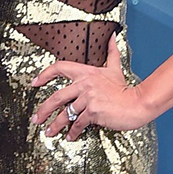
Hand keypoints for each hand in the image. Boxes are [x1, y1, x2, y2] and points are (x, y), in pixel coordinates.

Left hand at [31, 40, 150, 138]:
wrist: (137, 103)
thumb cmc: (125, 89)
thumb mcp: (115, 68)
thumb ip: (111, 52)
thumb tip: (112, 37)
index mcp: (86, 72)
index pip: (60, 67)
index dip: (45, 74)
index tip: (35, 82)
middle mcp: (84, 84)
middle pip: (56, 97)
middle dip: (43, 110)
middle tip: (37, 118)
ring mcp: (88, 98)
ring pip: (66, 114)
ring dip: (55, 125)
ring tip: (49, 132)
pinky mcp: (93, 111)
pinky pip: (78, 123)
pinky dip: (73, 132)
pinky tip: (69, 136)